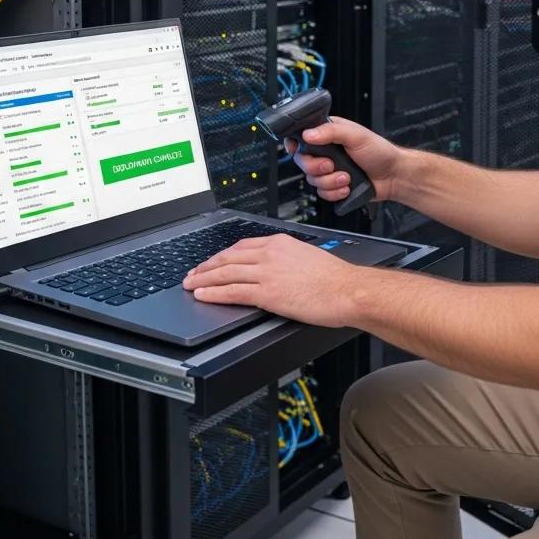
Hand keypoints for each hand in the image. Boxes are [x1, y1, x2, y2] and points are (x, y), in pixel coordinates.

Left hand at [181, 234, 361, 326]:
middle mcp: (270, 253)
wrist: (347, 289)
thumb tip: (274, 269)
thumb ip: (286, 259)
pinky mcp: (268, 292)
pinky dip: (214, 292)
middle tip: (192, 273)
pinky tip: (203, 295)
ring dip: (204, 279)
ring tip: (190, 284)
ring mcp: (267, 272)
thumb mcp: (307, 257)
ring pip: (225, 273)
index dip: (221, 255)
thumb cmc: (334, 278)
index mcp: (279, 243)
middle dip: (206, 266)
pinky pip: (233, 291)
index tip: (211, 262)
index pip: (241, 246)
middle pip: (228, 257)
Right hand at [284, 116, 401, 202]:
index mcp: (328, 134)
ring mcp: (329, 171)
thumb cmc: (379, 152)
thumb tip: (308, 134)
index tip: (297, 149)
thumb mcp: (355, 134)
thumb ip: (331, 131)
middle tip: (331, 165)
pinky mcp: (334, 186)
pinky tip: (347, 187)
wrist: (393, 176)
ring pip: (312, 180)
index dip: (295, 144)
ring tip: (347, 177)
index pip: (301, 137)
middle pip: (303, 162)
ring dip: (330, 181)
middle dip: (317, 167)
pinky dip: (335, 192)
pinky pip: (322, 193)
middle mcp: (326, 152)